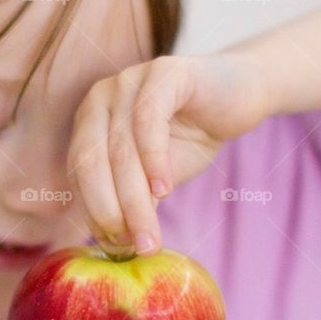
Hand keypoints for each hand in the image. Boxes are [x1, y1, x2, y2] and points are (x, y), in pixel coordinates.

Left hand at [67, 53, 270, 256]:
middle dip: (111, 211)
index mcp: (89, 122)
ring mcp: (129, 80)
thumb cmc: (192, 137)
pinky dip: (154, 160)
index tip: (116, 247)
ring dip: (134, 199)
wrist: (242, 95)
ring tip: (149, 236)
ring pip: (121, 149)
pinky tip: (165, 189)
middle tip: (133, 247)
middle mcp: (100, 98)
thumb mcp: (157, 177)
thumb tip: (116, 243)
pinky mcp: (163, 72)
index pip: (79, 172)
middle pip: (93, 162)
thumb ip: (134, 199)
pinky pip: (149, 121)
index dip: (94, 211)